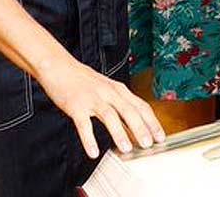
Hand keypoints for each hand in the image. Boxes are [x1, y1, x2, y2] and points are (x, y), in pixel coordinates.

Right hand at [37, 58, 165, 158]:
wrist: (60, 66)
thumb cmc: (84, 80)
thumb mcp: (107, 88)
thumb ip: (120, 103)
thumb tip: (135, 124)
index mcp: (118, 89)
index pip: (141, 106)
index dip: (152, 122)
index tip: (160, 136)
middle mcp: (108, 93)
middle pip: (129, 111)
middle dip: (141, 128)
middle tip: (148, 144)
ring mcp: (92, 99)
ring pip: (110, 116)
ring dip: (119, 133)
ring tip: (126, 149)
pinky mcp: (76, 106)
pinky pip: (84, 124)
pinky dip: (89, 139)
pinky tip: (93, 152)